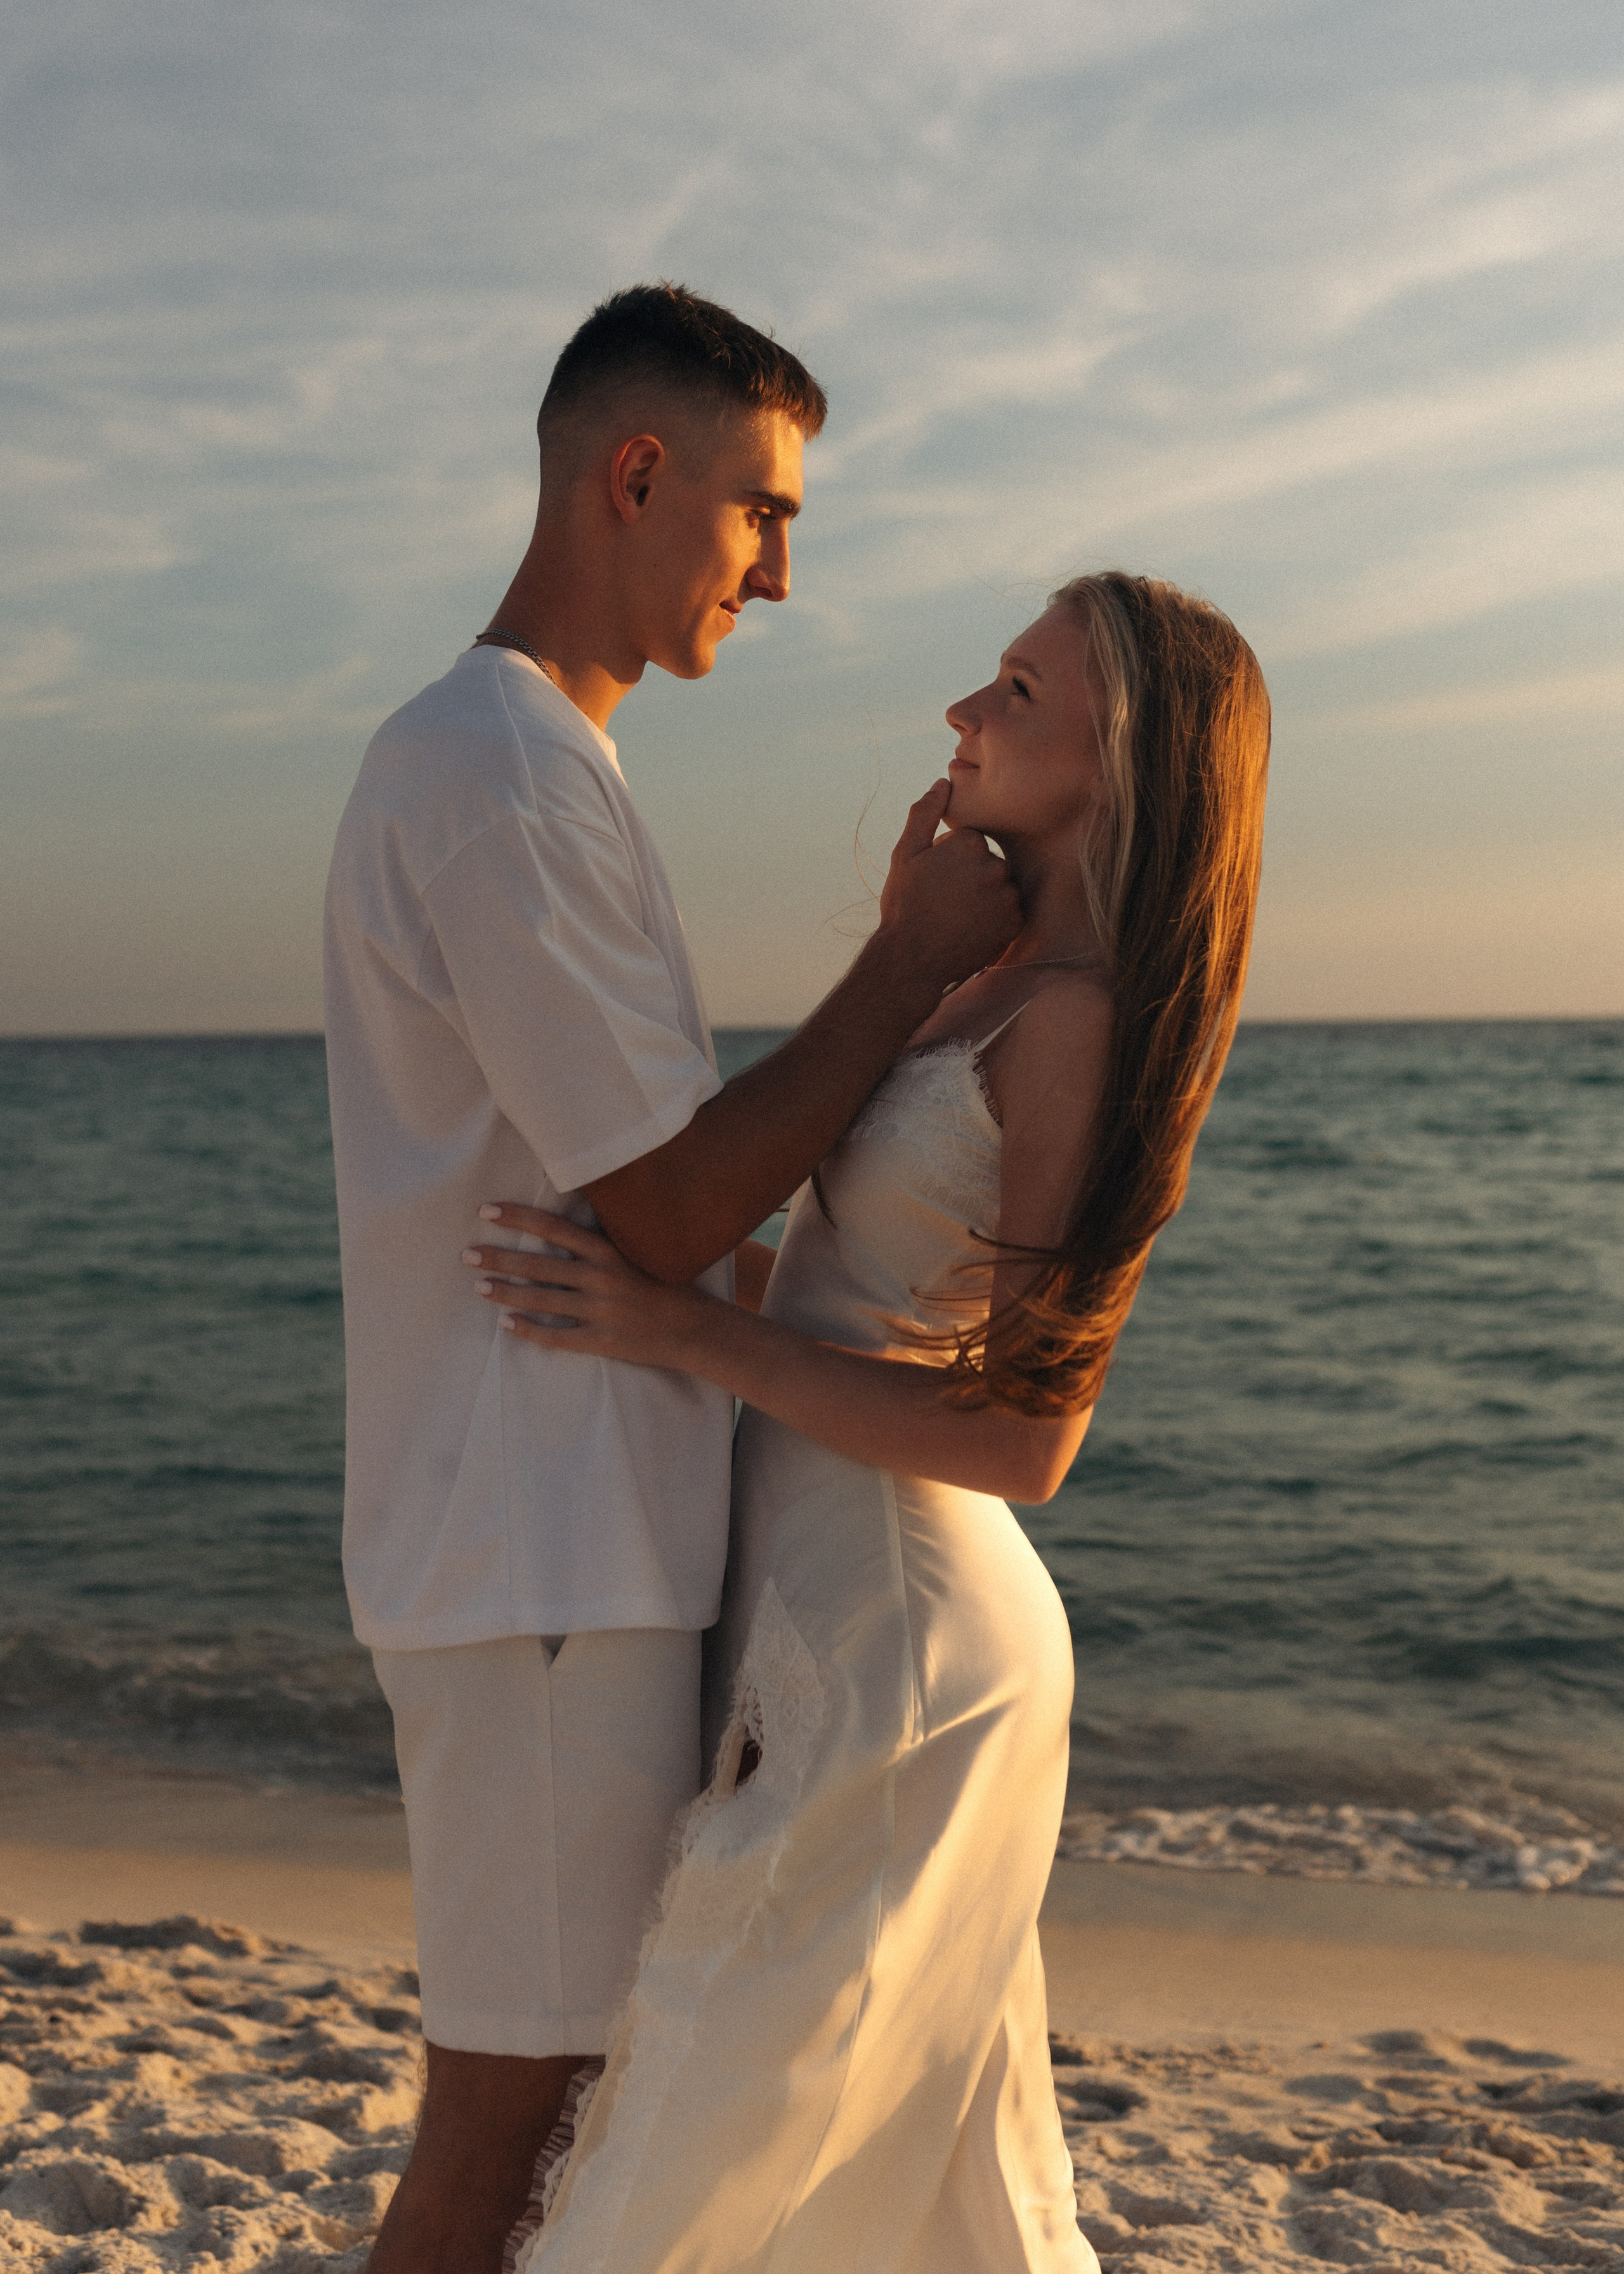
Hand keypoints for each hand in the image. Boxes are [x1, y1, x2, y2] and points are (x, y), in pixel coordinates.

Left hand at [462, 1204, 712, 1366]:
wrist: (696, 1328)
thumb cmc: (666, 1283)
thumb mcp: (639, 1250)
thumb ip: (604, 1238)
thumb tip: (566, 1217)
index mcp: (609, 1250)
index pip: (553, 1227)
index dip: (517, 1217)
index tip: (486, 1210)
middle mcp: (602, 1277)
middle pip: (538, 1264)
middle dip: (498, 1257)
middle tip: (466, 1253)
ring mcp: (600, 1311)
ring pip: (541, 1300)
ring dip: (505, 1293)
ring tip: (479, 1286)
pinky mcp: (602, 1341)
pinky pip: (556, 1336)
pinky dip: (528, 1331)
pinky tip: (506, 1326)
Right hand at [876, 780, 1021, 986]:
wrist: (911, 962)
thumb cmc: (905, 905)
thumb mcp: (905, 855)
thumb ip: (925, 814)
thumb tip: (943, 782)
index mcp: (969, 844)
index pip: (970, 840)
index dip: (949, 858)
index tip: (935, 879)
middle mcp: (995, 866)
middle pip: (989, 862)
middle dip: (970, 877)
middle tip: (944, 900)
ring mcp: (1008, 896)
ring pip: (1001, 886)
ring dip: (985, 897)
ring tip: (957, 916)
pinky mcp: (1015, 923)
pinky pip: (1010, 911)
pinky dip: (995, 918)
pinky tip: (971, 928)